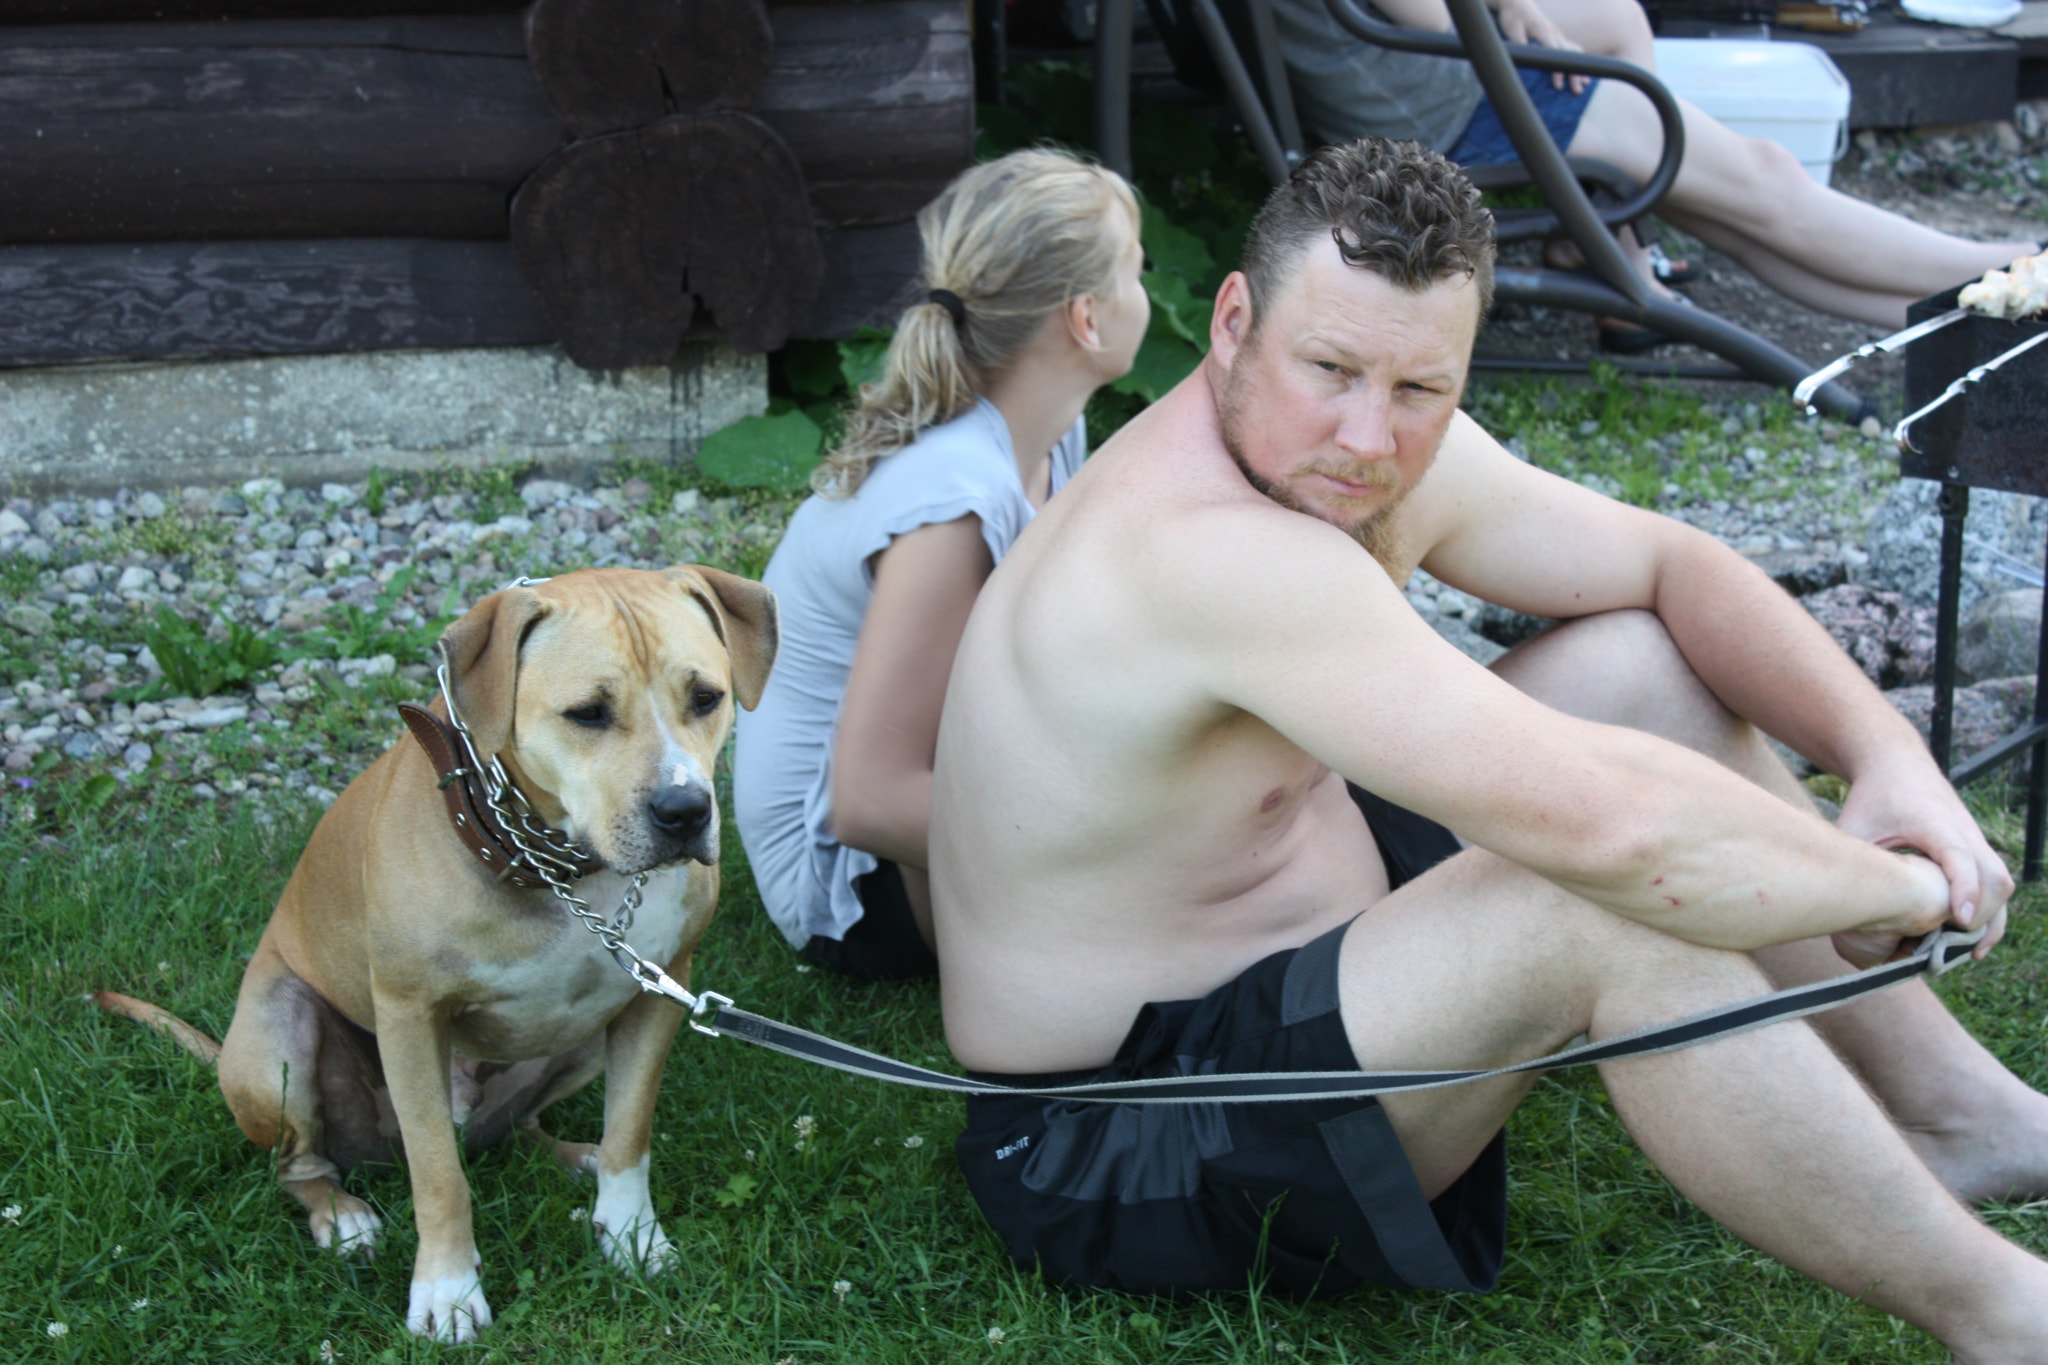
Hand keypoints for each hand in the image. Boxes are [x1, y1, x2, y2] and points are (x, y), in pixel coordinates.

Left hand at [1488, 0, 1586, 91]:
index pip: (1553, 55)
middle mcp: (1554, 33)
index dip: (1557, 71)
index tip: (1558, 85)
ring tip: (1586, 84)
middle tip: (1578, 90)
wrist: (1517, 2)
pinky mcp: (1556, 36)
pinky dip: (1577, 60)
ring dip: (1579, 68)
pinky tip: (1582, 71)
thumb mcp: (1513, 32)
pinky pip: (1570, 48)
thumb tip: (1528, 61)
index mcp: (1543, 32)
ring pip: (1572, 52)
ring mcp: (1557, 34)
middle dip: (1574, 74)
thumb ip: (1521, 45)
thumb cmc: (1513, 17)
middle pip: (1568, 56)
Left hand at [1836, 759, 2012, 962]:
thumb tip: (1853, 913)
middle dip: (1979, 915)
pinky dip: (1991, 910)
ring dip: (1989, 918)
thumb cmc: (1871, 800)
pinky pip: (1996, 882)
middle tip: (1950, 948)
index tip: (1959, 919)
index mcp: (1933, 822)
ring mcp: (1975, 839)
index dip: (1962, 888)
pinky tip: (1972, 939)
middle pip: (1992, 876)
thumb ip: (1858, 866)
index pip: (1959, 856)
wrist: (1897, 765)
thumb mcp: (1855, 829)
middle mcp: (1964, 830)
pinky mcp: (1977, 848)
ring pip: (2001, 882)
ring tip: (1965, 952)